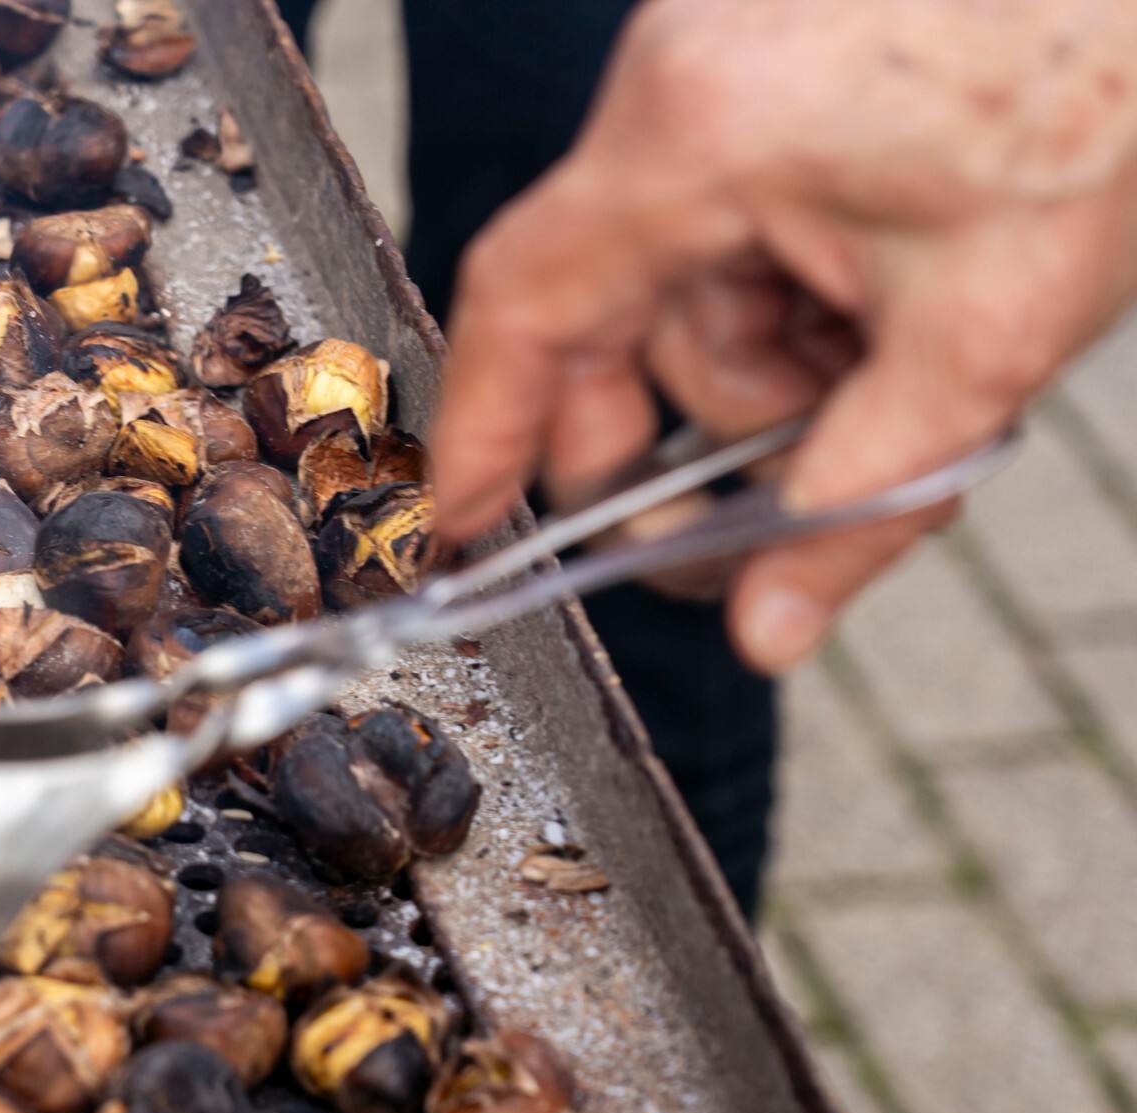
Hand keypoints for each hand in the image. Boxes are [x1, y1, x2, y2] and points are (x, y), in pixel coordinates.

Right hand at [428, 0, 1136, 670]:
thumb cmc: (1108, 87)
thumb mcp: (987, 334)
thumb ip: (862, 501)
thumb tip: (770, 625)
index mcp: (699, 134)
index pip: (524, 303)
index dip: (485, 430)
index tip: (467, 516)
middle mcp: (677, 82)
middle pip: (611, 308)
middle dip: (692, 421)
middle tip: (756, 503)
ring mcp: (714, 62)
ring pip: (683, 274)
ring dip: (767, 356)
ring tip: (891, 358)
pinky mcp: (757, 61)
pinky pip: (725, 213)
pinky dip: (787, 286)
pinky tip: (883, 297)